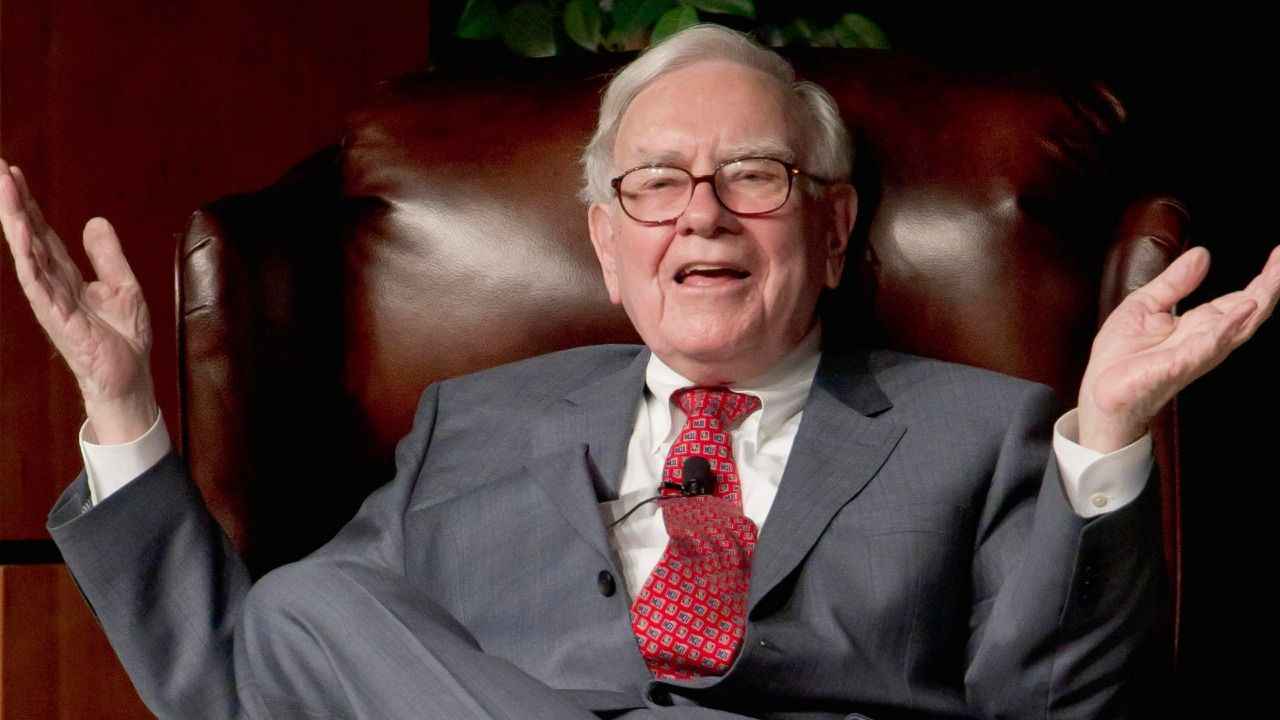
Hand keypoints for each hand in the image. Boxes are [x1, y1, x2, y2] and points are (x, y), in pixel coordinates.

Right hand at [0, 161, 156, 442]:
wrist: (128, 375)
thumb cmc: (122, 337)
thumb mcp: (122, 285)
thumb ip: (107, 255)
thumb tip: (94, 221)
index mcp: (66, 275)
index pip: (42, 231)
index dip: (28, 202)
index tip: (12, 172)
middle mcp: (52, 283)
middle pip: (28, 234)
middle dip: (12, 202)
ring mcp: (50, 299)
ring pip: (26, 252)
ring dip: (15, 219)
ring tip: (4, 187)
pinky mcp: (57, 316)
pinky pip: (37, 281)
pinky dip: (27, 256)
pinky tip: (20, 232)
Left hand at [1078, 244, 1279, 451]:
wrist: (1099, 391)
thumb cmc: (1121, 356)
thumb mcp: (1145, 305)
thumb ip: (1175, 282)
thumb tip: (1202, 253)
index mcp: (1200, 325)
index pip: (1240, 298)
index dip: (1263, 277)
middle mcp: (1207, 339)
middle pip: (1250, 309)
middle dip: (1271, 285)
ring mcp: (1197, 352)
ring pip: (1240, 325)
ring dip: (1261, 300)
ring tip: (1277, 277)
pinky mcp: (1179, 364)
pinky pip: (1210, 344)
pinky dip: (1229, 326)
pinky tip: (1246, 308)